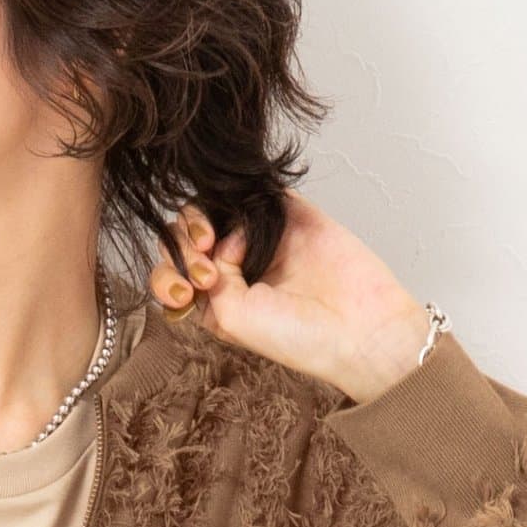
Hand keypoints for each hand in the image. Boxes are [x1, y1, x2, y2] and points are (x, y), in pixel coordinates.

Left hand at [149, 190, 431, 403]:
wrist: (357, 326)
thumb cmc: (298, 337)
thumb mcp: (230, 319)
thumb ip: (203, 280)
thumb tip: (207, 241)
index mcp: (217, 300)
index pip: (175, 274)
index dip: (168, 275)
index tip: (185, 291)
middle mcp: (235, 267)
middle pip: (185, 238)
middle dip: (181, 247)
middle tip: (205, 265)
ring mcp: (261, 238)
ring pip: (212, 209)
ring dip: (199, 220)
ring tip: (213, 242)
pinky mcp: (289, 213)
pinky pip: (254, 189)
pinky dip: (237, 193)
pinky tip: (239, 218)